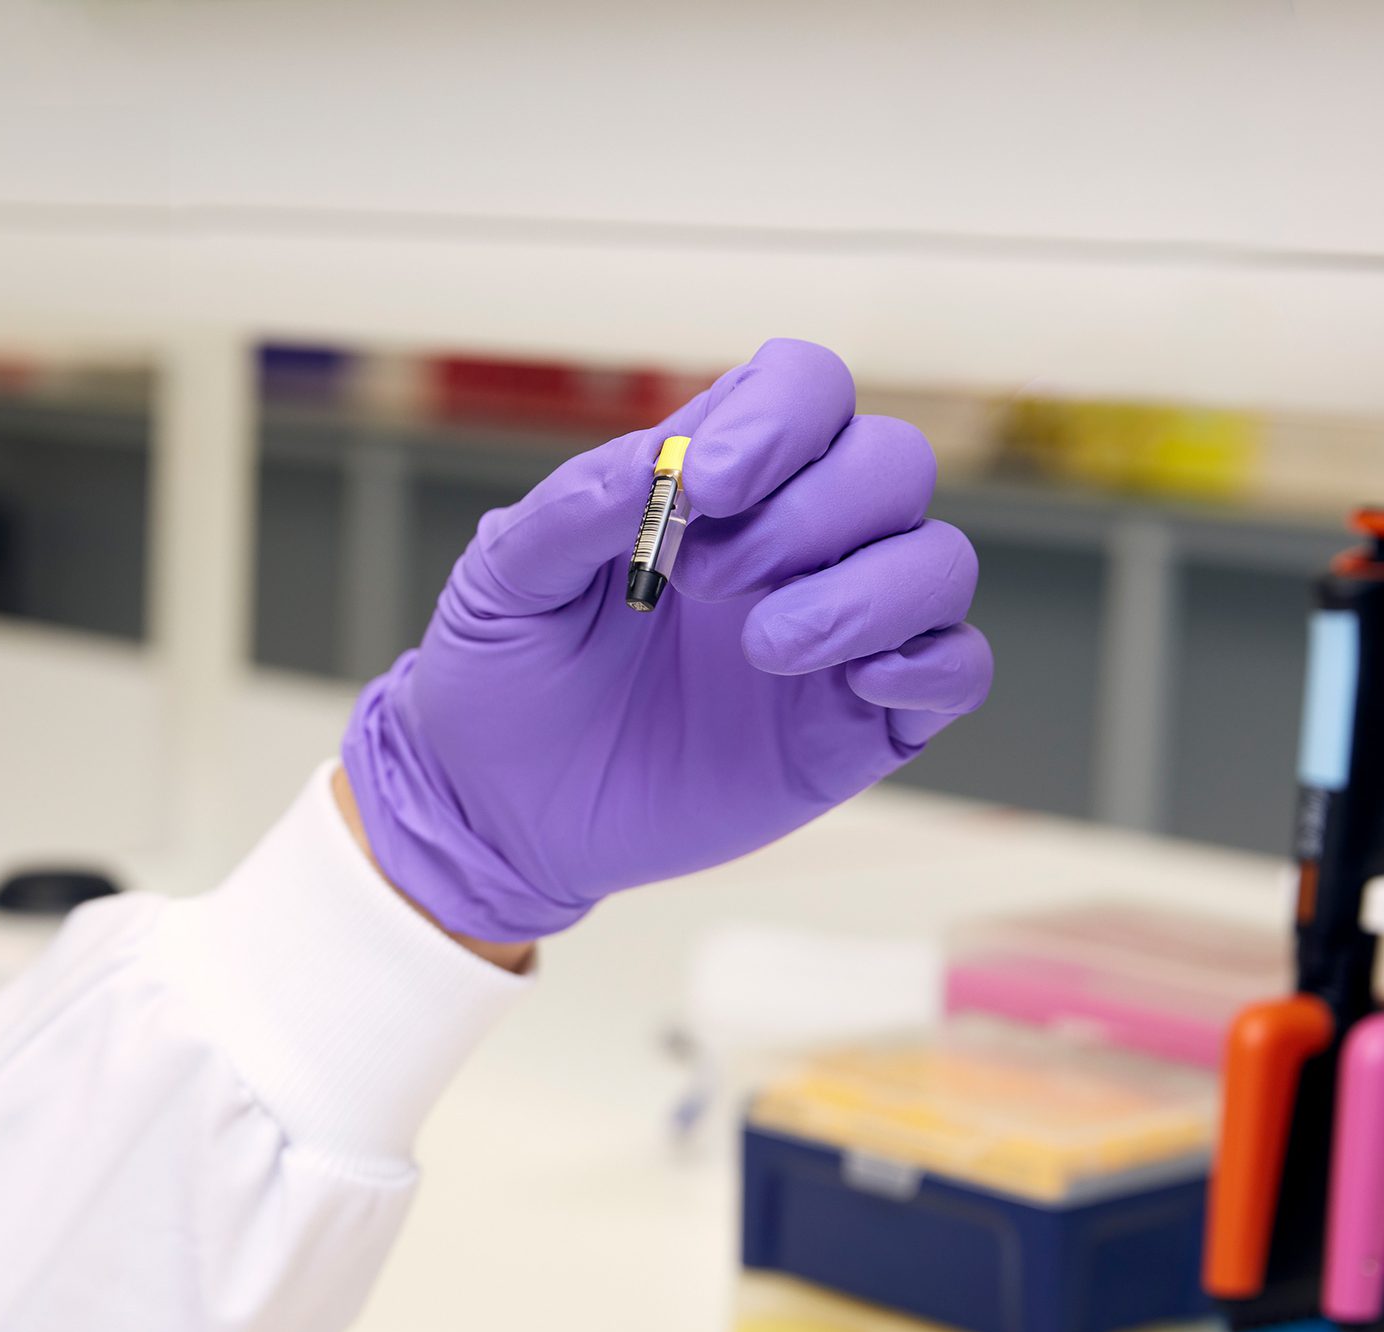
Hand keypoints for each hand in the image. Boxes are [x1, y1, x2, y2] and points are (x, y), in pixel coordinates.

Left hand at [342, 339, 990, 942]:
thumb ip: (579, 505)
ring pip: (938, 562)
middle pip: (891, 463)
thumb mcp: (505, 578)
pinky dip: (930, 665)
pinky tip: (852, 687)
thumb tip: (669, 462)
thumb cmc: (503, 681)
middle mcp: (792, 548)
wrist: (502, 814)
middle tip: (710, 580)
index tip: (709, 485)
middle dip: (814, 512)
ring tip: (762, 646)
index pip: (807, 390)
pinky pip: (957, 670)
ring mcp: (834, 637)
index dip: (784, 415)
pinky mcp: (856, 725)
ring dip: (867, 592)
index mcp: (714, 489)